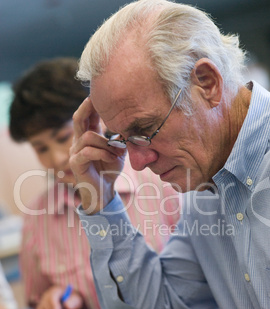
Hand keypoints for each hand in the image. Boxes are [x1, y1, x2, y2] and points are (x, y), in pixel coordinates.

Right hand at [36, 286, 83, 308]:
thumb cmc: (73, 301)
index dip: (53, 306)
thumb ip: (73, 302)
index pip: (51, 297)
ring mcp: (42, 304)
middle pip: (44, 306)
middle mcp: (46, 296)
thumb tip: (66, 305)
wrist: (70, 306)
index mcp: (55, 291)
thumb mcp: (77, 300)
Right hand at [70, 97, 125, 212]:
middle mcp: (78, 141)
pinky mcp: (75, 163)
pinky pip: (88, 151)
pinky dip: (102, 153)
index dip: (93, 104)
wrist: (103, 191)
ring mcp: (75, 152)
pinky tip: (112, 158)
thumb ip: (120, 138)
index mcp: (88, 136)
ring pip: (88, 137)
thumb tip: (130, 124)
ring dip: (105, 143)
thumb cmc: (110, 169)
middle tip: (99, 101)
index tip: (104, 94)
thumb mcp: (118, 151)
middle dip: (89, 107)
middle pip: (79, 118)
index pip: (87, 115)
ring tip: (116, 153)